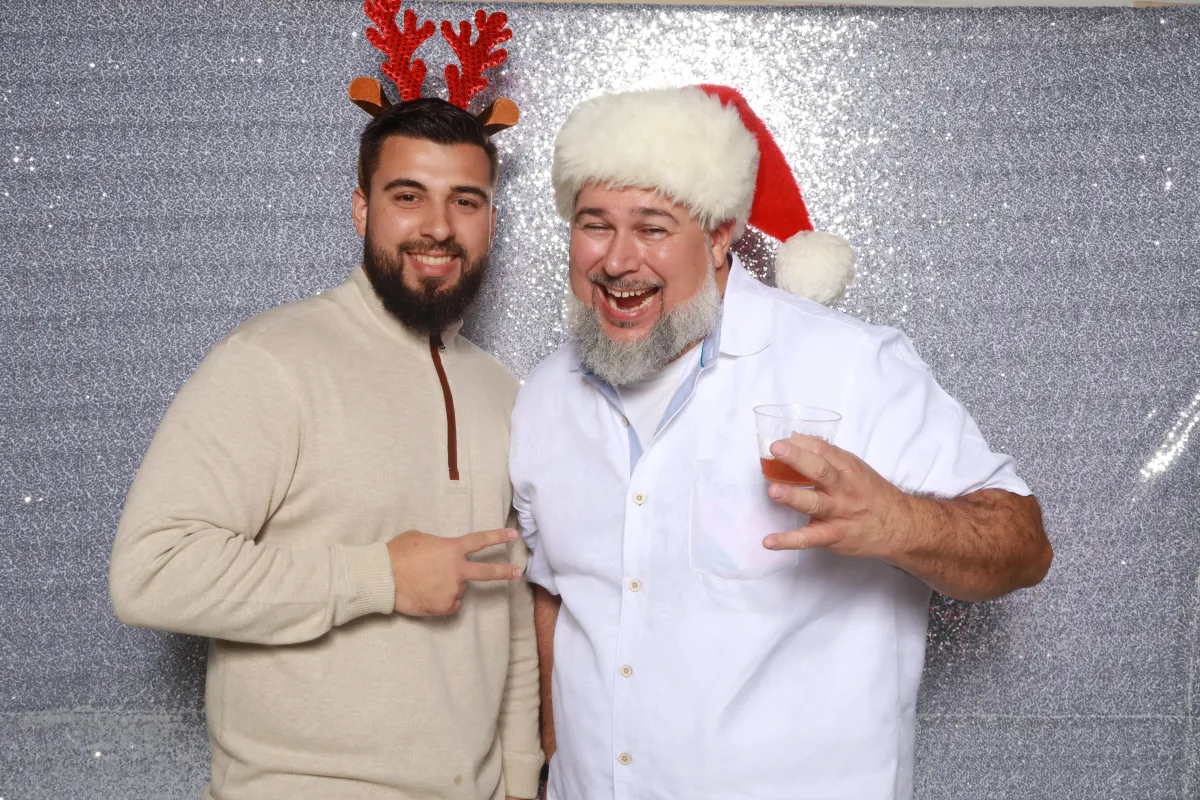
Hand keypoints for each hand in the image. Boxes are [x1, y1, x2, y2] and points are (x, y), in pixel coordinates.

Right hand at [387, 528, 521, 615]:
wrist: (383, 577)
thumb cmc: (397, 554)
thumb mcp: (419, 538)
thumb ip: (436, 545)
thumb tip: (438, 552)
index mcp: (452, 549)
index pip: (480, 541)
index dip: (497, 537)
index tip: (512, 536)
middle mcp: (457, 569)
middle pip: (486, 572)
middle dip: (504, 572)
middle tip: (517, 572)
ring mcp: (452, 589)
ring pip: (458, 588)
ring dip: (448, 586)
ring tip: (426, 582)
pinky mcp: (445, 606)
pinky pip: (450, 603)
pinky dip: (442, 601)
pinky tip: (427, 594)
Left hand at [762, 434, 909, 557]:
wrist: (899, 526)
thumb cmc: (870, 493)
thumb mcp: (853, 467)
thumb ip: (824, 453)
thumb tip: (793, 437)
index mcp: (848, 468)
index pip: (823, 450)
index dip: (800, 444)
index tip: (779, 441)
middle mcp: (844, 489)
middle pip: (821, 471)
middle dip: (798, 459)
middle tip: (776, 450)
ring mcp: (839, 513)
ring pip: (815, 504)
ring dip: (793, 497)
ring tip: (773, 491)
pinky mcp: (833, 536)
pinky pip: (809, 539)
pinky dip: (789, 541)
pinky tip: (769, 541)